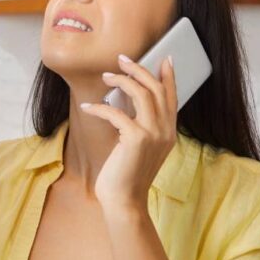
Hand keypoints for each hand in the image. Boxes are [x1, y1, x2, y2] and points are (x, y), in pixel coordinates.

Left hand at [80, 53, 177, 211]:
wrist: (125, 200)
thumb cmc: (127, 172)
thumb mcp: (140, 146)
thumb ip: (141, 125)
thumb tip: (127, 98)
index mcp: (169, 131)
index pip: (172, 97)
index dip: (168, 76)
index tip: (164, 59)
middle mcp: (165, 131)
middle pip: (156, 89)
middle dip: (139, 69)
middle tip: (122, 59)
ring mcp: (153, 134)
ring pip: (141, 94)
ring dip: (122, 80)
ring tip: (106, 76)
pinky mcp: (135, 139)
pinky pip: (116, 112)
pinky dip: (99, 107)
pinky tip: (87, 107)